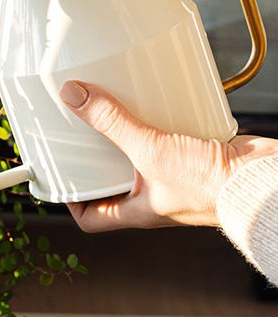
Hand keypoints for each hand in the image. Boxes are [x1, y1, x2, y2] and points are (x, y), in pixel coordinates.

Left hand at [58, 80, 277, 230]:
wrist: (264, 180)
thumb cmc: (213, 187)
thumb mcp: (150, 152)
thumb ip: (112, 124)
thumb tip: (75, 98)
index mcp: (137, 211)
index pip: (91, 217)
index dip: (71, 200)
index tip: (59, 178)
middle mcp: (153, 197)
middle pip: (112, 182)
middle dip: (96, 159)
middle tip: (79, 134)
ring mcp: (175, 177)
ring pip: (140, 158)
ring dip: (127, 135)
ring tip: (110, 110)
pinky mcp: (195, 156)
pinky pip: (169, 140)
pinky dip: (159, 121)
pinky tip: (153, 101)